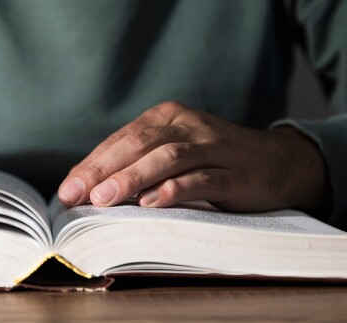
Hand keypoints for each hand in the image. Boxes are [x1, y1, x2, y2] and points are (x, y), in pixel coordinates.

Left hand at [57, 101, 328, 211]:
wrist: (280, 163)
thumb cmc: (214, 162)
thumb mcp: (175, 153)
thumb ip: (139, 164)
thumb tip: (89, 191)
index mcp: (168, 117)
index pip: (121, 139)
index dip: (92, 164)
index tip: (67, 190)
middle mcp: (188, 126)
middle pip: (139, 144)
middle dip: (104, 170)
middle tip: (78, 195)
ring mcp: (213, 147)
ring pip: (167, 158)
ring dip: (132, 178)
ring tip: (104, 199)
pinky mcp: (234, 173)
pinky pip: (202, 179)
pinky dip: (175, 189)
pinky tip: (152, 202)